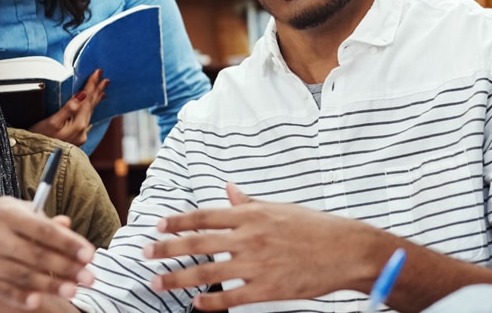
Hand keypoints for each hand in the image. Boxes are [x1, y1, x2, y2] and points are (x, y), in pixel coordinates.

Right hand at [0, 197, 97, 309]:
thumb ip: (44, 221)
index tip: (90, 255)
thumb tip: (67, 224)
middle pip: (36, 255)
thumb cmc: (0, 222)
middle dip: (67, 268)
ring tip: (73, 290)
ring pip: (23, 275)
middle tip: (89, 278)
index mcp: (6, 213)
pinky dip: (21, 297)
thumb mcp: (20, 211)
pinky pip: (3, 291)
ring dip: (51, 285)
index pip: (44, 231)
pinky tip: (39, 301)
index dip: (69, 244)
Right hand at [30, 69, 108, 144]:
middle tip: (104, 79)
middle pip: (91, 105)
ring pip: (89, 112)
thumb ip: (68, 108)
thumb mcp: (52, 122)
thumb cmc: (39, 138)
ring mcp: (80, 136)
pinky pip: (86, 120)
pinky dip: (89, 110)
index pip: (87, 99)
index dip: (92, 84)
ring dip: (94, 100)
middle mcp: (82, 130)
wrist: (37, 159)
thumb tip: (83, 95)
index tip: (98, 72)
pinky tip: (90, 108)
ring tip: (101, 90)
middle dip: (97, 90)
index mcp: (78, 124)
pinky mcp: (76, 139)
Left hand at [144, 183, 385, 310]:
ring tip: (156, 281)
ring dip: (177, 278)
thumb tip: (229, 190)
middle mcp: (250, 238)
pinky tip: (194, 304)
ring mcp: (257, 265)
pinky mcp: (268, 289)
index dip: (178, 221)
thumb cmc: (315, 227)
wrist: (347, 251)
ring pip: (207, 273)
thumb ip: (250, 204)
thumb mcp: (281, 209)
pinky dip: (210, 302)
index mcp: (252, 215)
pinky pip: (231, 297)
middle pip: (198, 243)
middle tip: (144, 254)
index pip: (205, 216)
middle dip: (166, 249)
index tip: (158, 226)